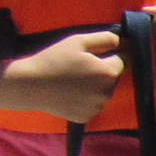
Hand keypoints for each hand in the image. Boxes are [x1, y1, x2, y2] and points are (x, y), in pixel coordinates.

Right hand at [0, 29, 126, 124]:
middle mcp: (108, 93)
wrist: (29, 85)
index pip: (125, 59)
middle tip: (81, 66)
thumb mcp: (79, 41)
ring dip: (96, 85)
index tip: (95, 53)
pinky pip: (93, 104)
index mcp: (109, 72)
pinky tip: (71, 92)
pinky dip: (87, 98)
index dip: (113, 53)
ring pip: (104, 91)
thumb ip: (106, 38)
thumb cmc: (53, 59)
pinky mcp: (87, 117)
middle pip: (114, 77)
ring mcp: (97, 107)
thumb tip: (125, 40)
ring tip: (74, 79)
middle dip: (104, 69)